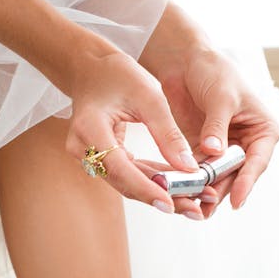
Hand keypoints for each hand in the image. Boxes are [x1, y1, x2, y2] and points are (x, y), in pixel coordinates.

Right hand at [64, 44, 200, 214]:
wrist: (90, 68)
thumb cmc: (118, 74)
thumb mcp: (149, 96)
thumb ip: (168, 133)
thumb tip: (189, 168)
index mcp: (90, 128)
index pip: (119, 167)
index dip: (145, 188)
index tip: (170, 203)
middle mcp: (83, 148)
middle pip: (124, 182)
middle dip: (161, 196)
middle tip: (195, 209)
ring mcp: (90, 156)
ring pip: (128, 183)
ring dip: (161, 192)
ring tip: (194, 201)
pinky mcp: (101, 158)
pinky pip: (129, 174)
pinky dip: (153, 180)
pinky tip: (179, 187)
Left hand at [141, 8, 278, 218]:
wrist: (186, 62)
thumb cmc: (214, 71)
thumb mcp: (220, 97)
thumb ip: (217, 127)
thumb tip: (215, 152)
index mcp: (263, 131)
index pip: (257, 161)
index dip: (247, 182)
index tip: (237, 200)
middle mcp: (246, 145)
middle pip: (236, 176)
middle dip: (222, 192)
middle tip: (207, 208)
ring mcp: (224, 151)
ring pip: (217, 179)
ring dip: (205, 193)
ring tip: (193, 209)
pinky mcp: (202, 152)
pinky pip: (198, 173)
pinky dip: (190, 184)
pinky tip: (180, 194)